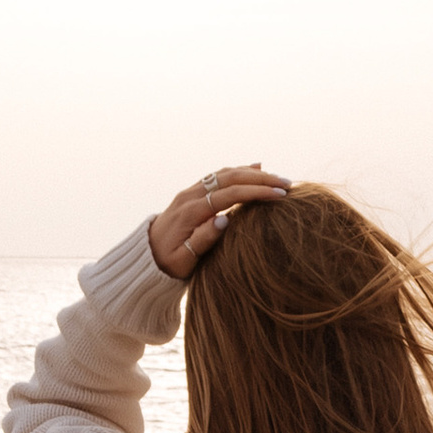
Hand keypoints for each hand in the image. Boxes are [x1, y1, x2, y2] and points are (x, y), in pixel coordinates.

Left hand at [148, 162, 290, 278]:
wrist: (145, 255)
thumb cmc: (167, 263)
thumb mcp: (183, 261)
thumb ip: (202, 240)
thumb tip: (224, 220)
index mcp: (191, 211)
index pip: (230, 194)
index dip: (256, 192)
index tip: (280, 195)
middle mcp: (191, 195)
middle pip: (230, 178)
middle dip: (261, 179)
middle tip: (287, 184)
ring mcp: (191, 191)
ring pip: (225, 173)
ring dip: (253, 173)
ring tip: (278, 178)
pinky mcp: (193, 192)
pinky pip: (219, 176)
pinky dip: (240, 171)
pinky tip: (258, 169)